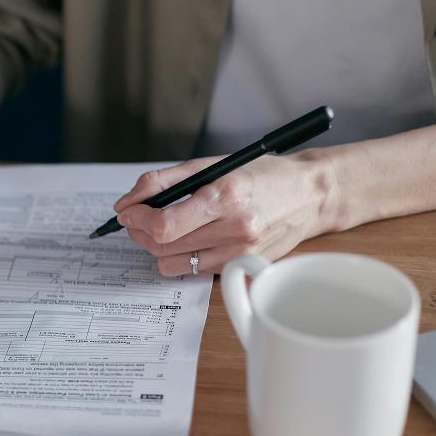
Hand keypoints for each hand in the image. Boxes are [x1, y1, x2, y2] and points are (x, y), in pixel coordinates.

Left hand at [113, 150, 338, 275]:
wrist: (308, 195)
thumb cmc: (260, 176)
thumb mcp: (210, 165)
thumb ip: (162, 181)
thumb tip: (127, 201)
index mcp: (224, 197)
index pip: (163, 225)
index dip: (136, 219)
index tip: (127, 211)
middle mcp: (234, 229)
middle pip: (162, 246)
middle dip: (139, 232)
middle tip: (137, 218)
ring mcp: (239, 253)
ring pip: (173, 264)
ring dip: (157, 247)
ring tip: (162, 229)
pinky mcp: (241, 267)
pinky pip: (194, 270)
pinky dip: (182, 256)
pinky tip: (190, 238)